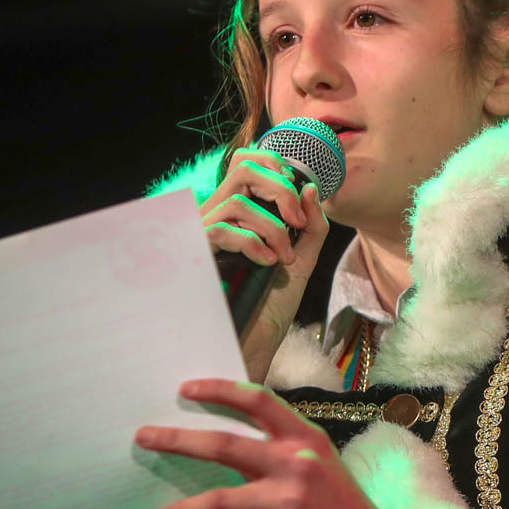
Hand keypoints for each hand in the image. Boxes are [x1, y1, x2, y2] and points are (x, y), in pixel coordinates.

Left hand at [137, 379, 401, 508]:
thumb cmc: (342, 508)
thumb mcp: (320, 465)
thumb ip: (282, 451)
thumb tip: (230, 446)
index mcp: (304, 438)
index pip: (256, 401)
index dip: (218, 391)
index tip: (185, 389)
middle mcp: (297, 462)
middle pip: (224, 445)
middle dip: (178, 440)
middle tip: (144, 437)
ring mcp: (291, 499)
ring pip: (220, 499)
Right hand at [198, 149, 328, 374]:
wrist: (252, 345)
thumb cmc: (270, 306)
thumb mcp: (301, 261)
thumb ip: (311, 226)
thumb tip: (311, 188)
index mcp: (242, 214)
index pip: (248, 163)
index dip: (276, 166)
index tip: (300, 200)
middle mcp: (219, 217)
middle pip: (242, 167)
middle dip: (279, 188)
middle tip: (297, 220)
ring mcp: (205, 235)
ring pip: (237, 201)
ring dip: (272, 228)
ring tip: (284, 258)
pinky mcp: (197, 256)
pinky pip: (222, 230)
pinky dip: (252, 242)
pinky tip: (267, 263)